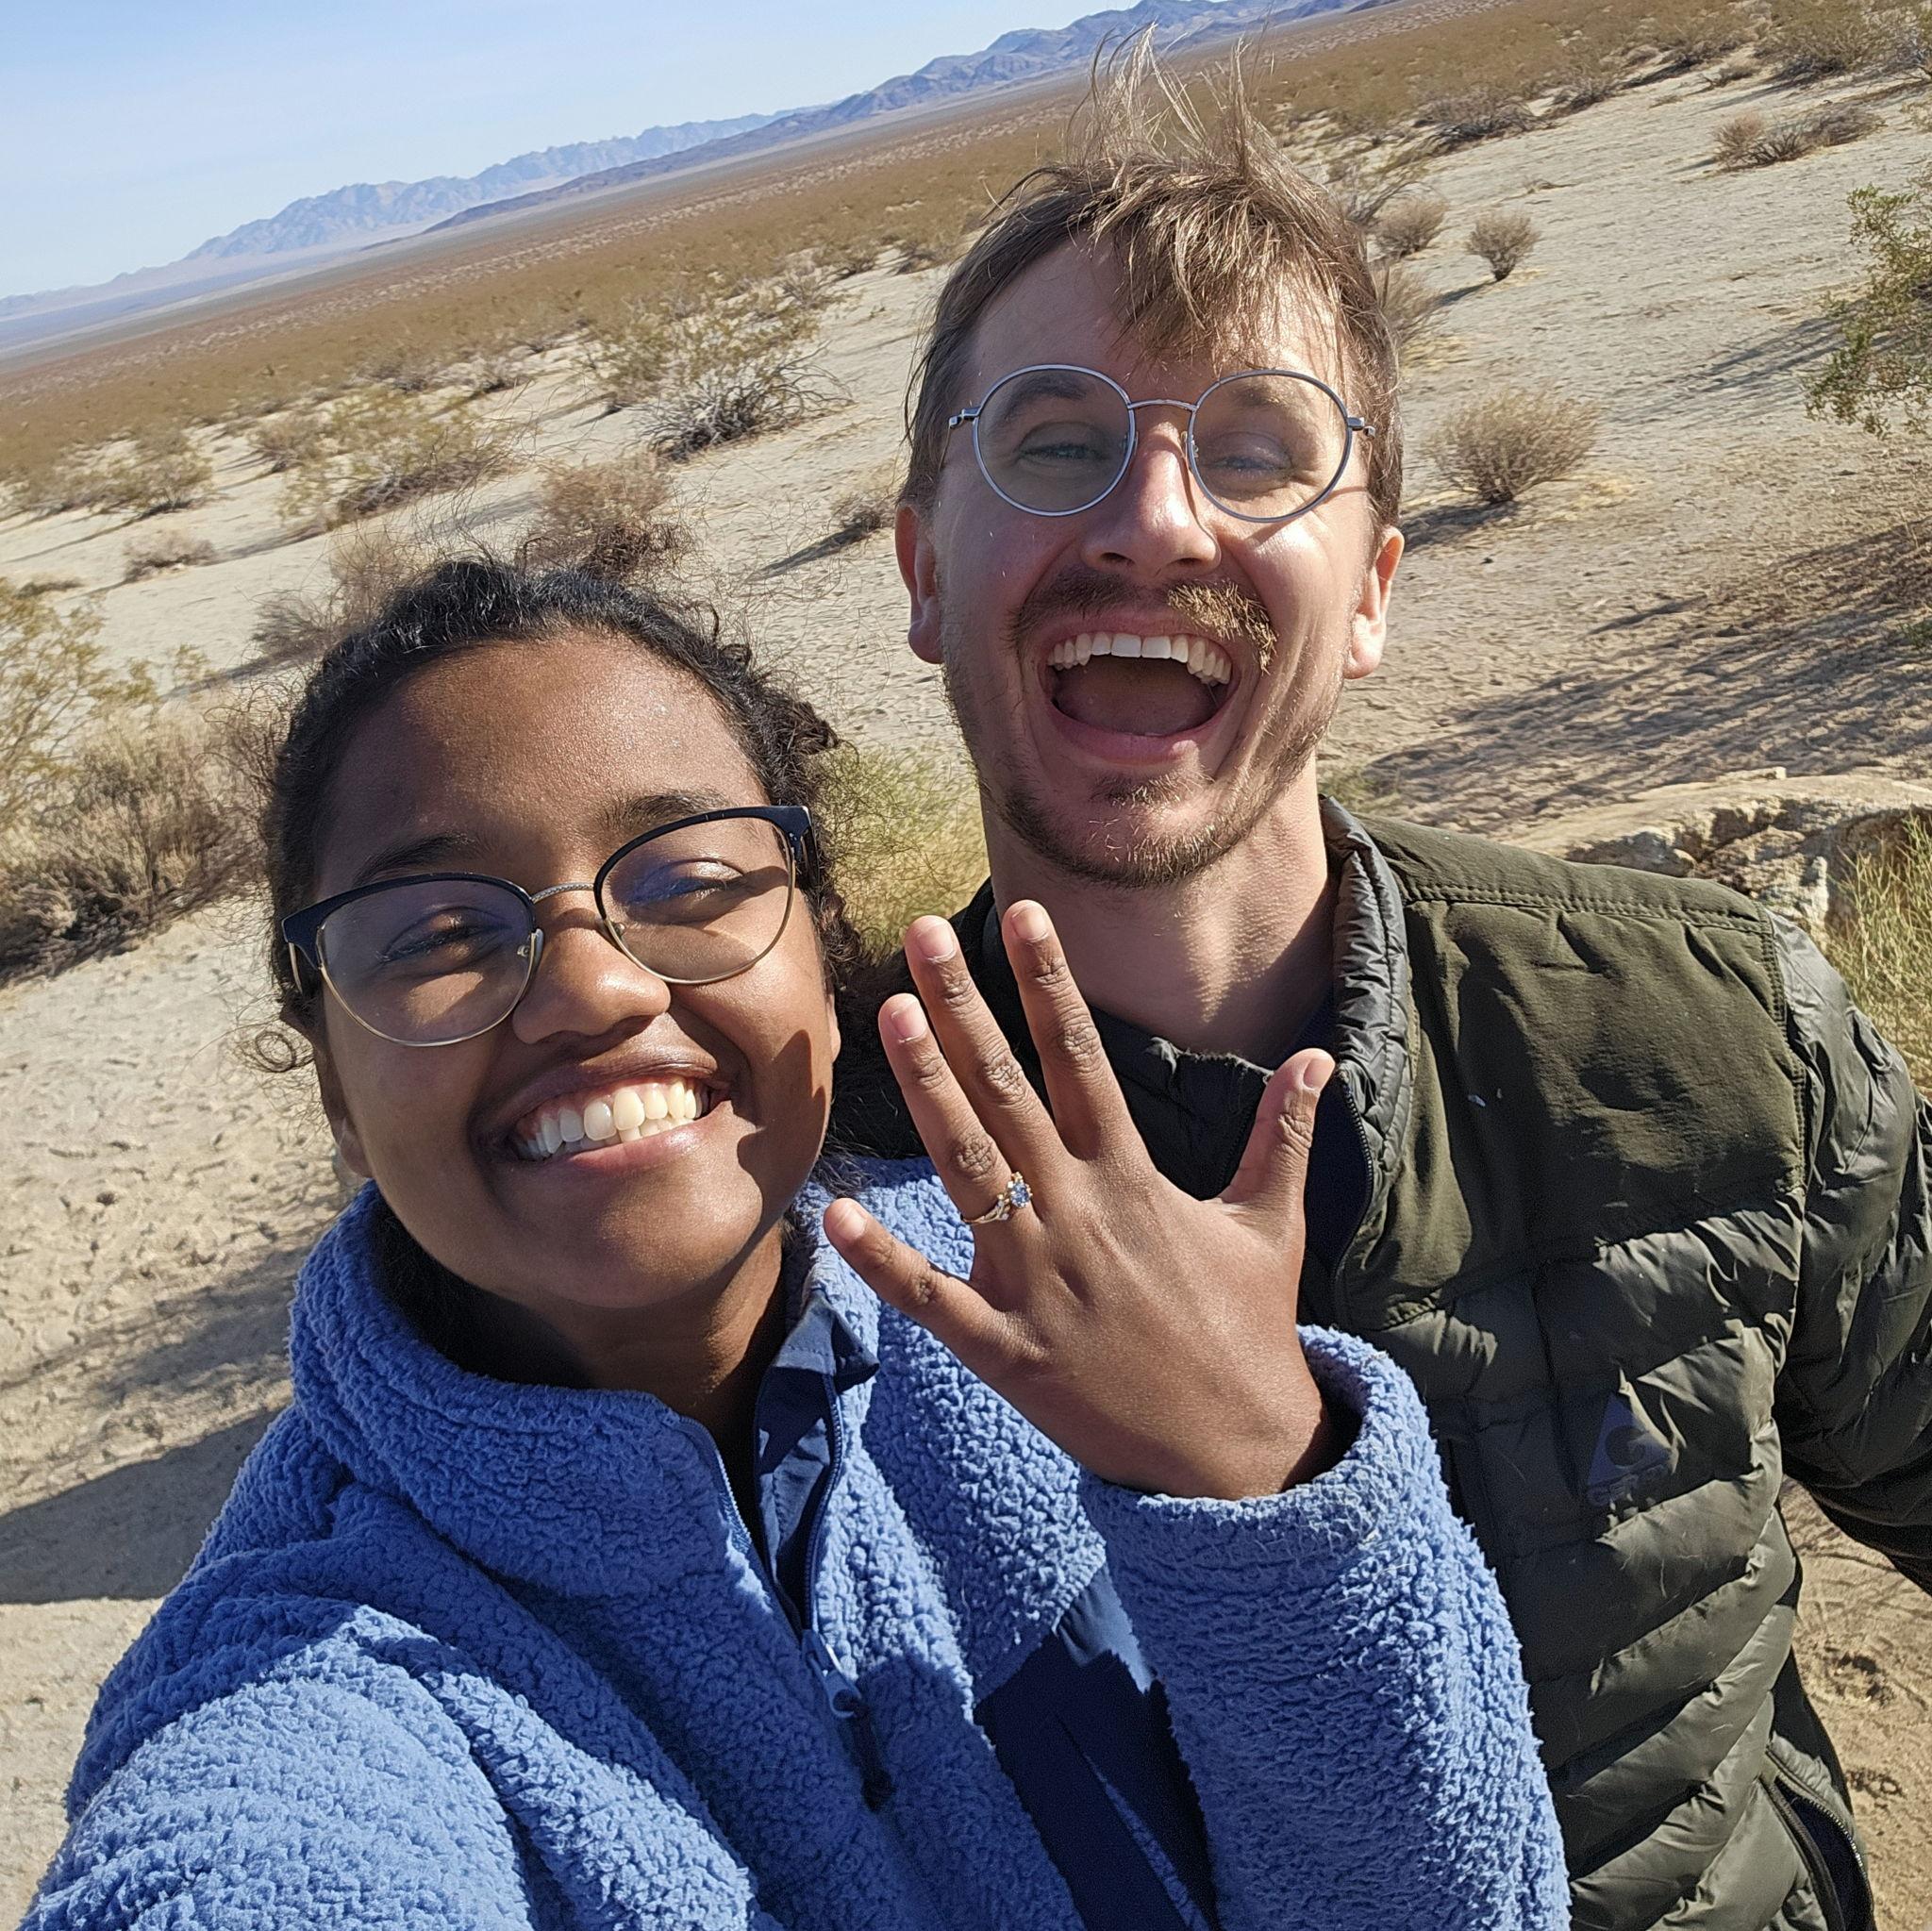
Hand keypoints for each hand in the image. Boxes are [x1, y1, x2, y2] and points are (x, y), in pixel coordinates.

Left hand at [823, 900, 1341, 1499]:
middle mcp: (1082, 1214)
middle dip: (964, 1008)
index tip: (1021, 915)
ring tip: (890, 1014)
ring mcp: (1041, 1282)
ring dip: (928, 1090)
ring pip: (971, 1169)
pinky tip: (836, 1216)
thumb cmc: (1249, 1330)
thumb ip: (1284, 1134)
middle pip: (1011, 1091)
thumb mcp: (1273, 1223)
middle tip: (920, 935)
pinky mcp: (1011, 1353)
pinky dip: (885, 1263)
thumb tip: (1318, 1057)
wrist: (1241, 1454)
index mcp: (1135, 1179)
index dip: (1051, 983)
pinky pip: (935, 1301)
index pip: (1084, 1057)